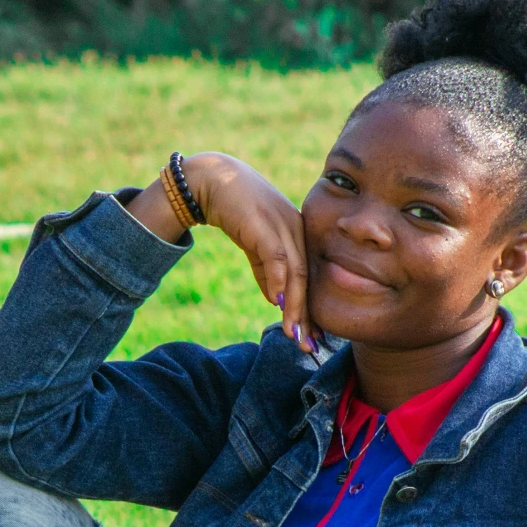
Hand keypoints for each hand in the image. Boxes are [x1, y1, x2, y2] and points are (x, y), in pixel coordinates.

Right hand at [126, 153, 316, 352]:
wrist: (211, 179)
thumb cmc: (234, 210)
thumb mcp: (253, 244)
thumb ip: (266, 270)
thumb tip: (276, 300)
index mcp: (297, 235)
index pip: (308, 279)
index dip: (311, 310)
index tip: (315, 339)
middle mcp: (296, 230)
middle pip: (307, 280)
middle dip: (308, 316)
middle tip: (310, 346)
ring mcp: (282, 225)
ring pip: (295, 273)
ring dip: (296, 306)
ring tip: (294, 334)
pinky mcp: (263, 224)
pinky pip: (276, 257)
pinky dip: (278, 281)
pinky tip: (277, 303)